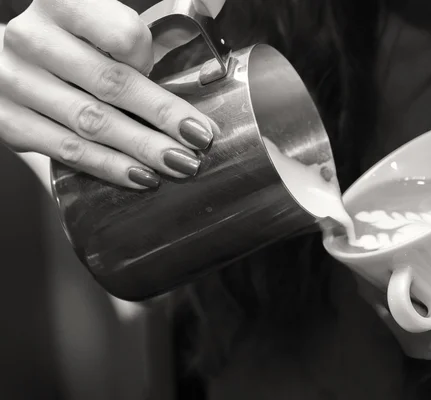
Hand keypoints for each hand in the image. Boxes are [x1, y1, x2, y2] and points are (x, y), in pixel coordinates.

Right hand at [0, 0, 218, 188]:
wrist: (5, 61)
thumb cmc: (64, 44)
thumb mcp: (93, 27)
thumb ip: (128, 48)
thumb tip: (183, 99)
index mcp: (62, 4)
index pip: (121, 33)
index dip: (150, 59)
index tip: (173, 80)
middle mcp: (33, 38)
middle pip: (112, 84)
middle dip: (164, 117)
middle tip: (199, 139)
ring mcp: (15, 81)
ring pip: (92, 123)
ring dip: (143, 148)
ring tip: (180, 163)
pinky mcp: (8, 121)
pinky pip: (68, 150)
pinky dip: (111, 166)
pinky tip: (141, 176)